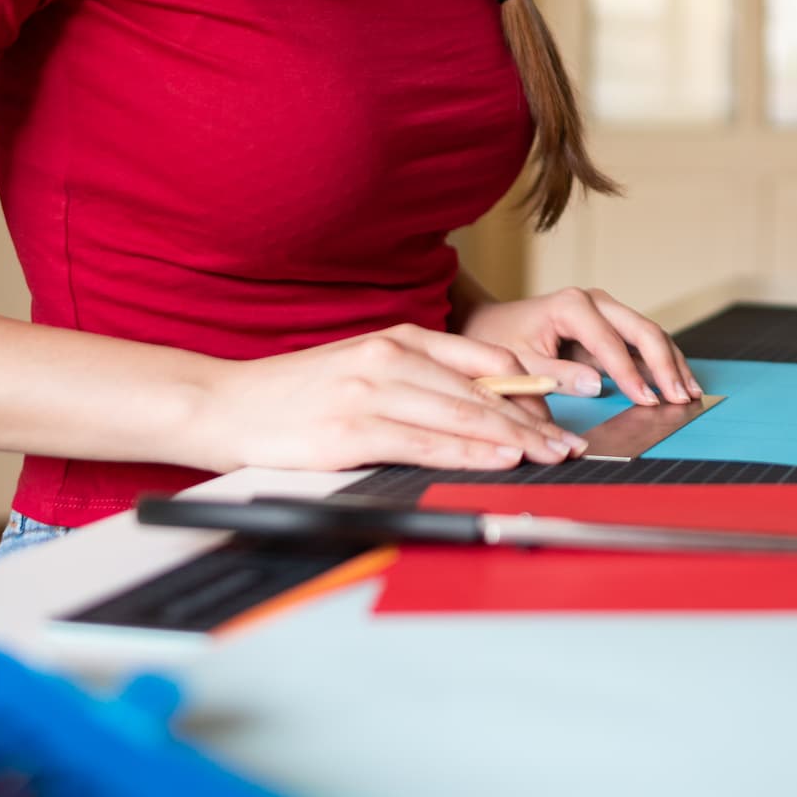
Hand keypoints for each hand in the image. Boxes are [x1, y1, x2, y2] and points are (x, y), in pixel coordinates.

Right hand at [192, 323, 586, 473]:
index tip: (568, 401)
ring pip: (463, 415)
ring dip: (516, 438)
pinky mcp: (353, 430)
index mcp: (398, 339)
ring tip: (552, 454)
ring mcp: (372, 393)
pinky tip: (501, 457)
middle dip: (536, 418)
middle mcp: (390, 358)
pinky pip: (427, 442)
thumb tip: (482, 401)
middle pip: (482, 391)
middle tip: (573, 441)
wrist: (224, 404)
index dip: (532, 383)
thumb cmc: (295, 393)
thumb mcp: (364, 366)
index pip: (484, 358)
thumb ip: (419, 376)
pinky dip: (470, 451)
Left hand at [457, 287, 700, 405]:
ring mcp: (606, 312)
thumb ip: (556, 375)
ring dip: (672, 363)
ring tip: (689, 393)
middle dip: (665, 365)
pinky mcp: (610, 327)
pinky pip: (642, 344)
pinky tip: (677, 383)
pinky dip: (662, 363)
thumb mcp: (518, 363)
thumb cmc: (499, 341)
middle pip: (642, 330)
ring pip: (650, 334)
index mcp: (571, 306)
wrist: (490, 325)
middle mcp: (595, 302)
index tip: (648, 402)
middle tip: (680, 397)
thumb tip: (598, 385)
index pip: (610, 342)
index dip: (631, 374)